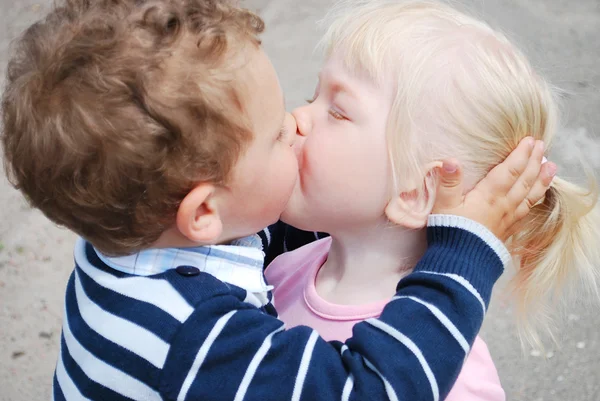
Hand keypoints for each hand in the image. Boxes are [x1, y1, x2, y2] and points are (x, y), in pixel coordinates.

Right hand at [432, 137, 556, 240]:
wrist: (460, 262)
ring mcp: (508, 218)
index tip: (530, 140)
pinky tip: (538, 196)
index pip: (510, 169)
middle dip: (534, 161)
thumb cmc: (450, 231)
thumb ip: (448, 182)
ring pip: (530, 195)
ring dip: (542, 179)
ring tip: (552, 167)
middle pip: (524, 179)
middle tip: (542, 146)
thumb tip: (450, 160)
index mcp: (489, 195)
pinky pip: (526, 211)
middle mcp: (503, 204)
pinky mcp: (507, 230)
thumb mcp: (443, 205)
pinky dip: (535, 200)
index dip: (520, 154)